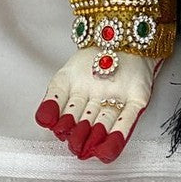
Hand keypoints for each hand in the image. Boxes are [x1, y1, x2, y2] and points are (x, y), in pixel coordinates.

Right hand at [34, 49, 160, 162]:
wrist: (121, 31)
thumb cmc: (94, 53)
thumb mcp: (66, 74)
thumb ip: (53, 96)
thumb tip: (42, 120)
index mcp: (80, 97)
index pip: (70, 115)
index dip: (64, 124)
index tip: (59, 130)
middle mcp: (98, 102)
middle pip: (88, 121)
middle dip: (80, 134)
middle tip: (74, 143)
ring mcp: (118, 100)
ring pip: (106, 122)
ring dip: (97, 136)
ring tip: (87, 146)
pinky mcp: (138, 98)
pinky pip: (129, 118)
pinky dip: (120, 134)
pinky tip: (108, 149)